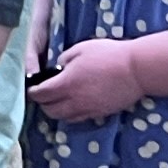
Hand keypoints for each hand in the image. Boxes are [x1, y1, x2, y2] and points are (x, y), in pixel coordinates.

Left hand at [30, 30, 167, 123]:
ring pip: (64, 118)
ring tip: (57, 100)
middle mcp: (74, 101)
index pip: (40, 94)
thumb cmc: (108, 54)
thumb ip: (63, 60)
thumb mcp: (80, 49)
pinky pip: (79, 118)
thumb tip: (57, 69)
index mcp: (66, 84)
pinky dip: (71, 114)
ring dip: (56, 111)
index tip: (31, 88)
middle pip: (50, 111)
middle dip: (42, 103)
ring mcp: (88, 109)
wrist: (136, 69)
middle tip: (43, 94)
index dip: (32, 92)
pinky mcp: (100, 113)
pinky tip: (74, 104)